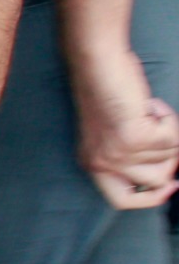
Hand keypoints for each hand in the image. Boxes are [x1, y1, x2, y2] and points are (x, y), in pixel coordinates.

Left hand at [72, 51, 178, 207]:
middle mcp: (103, 163)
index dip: (150, 199)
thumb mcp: (111, 133)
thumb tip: (165, 177)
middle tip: (162, 134)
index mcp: (93, 164)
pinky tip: (147, 104)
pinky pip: (173, 136)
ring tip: (144, 110)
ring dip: (166, 130)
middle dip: (170, 159)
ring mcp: (119, 152)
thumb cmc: (106, 92)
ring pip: (169, 156)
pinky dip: (168, 116)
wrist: (98, 63)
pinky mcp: (136, 137)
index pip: (122, 200)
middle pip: (156, 182)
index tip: (170, 187)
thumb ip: (128, 157)